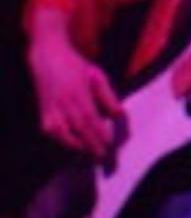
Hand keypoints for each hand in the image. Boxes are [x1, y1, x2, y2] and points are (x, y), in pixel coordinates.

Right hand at [27, 33, 124, 159]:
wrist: (47, 58)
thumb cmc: (76, 66)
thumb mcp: (97, 76)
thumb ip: (108, 97)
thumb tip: (120, 115)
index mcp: (78, 93)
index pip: (91, 119)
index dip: (100, 134)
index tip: (111, 145)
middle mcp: (62, 105)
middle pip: (79, 131)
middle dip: (93, 146)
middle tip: (106, 159)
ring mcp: (50, 112)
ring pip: (65, 137)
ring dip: (80, 148)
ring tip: (95, 155)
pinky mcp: (43, 117)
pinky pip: (55, 135)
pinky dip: (66, 143)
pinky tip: (78, 147)